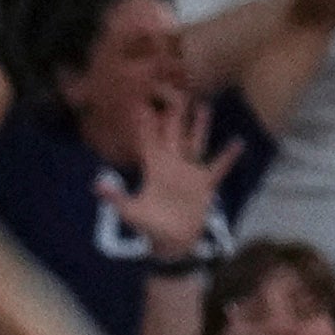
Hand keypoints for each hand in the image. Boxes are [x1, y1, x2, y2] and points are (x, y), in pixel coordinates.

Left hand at [99, 89, 222, 262]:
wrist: (171, 243)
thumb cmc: (149, 228)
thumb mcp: (130, 211)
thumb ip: (116, 196)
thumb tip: (96, 185)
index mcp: (154, 169)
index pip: (148, 141)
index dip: (144, 124)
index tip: (141, 103)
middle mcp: (172, 166)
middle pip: (173, 135)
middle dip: (173, 115)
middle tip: (176, 92)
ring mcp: (190, 172)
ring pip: (195, 143)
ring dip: (200, 126)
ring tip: (204, 106)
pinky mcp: (205, 184)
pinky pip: (219, 167)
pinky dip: (228, 156)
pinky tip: (238, 141)